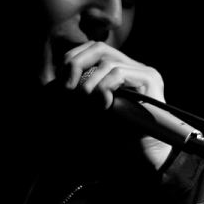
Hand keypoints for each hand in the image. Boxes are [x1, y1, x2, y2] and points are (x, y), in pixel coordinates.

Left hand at [59, 41, 173, 169]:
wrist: (146, 155)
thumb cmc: (118, 138)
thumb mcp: (90, 114)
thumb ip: (77, 97)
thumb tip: (53, 84)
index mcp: (120, 71)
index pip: (93, 50)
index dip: (73, 59)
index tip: (62, 81)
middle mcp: (133, 67)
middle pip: (98, 48)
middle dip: (76, 64)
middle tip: (67, 87)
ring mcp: (143, 71)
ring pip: (107, 62)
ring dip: (89, 83)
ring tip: (86, 102)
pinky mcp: (150, 79)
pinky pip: (119, 73)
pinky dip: (104, 88)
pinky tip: (103, 105)